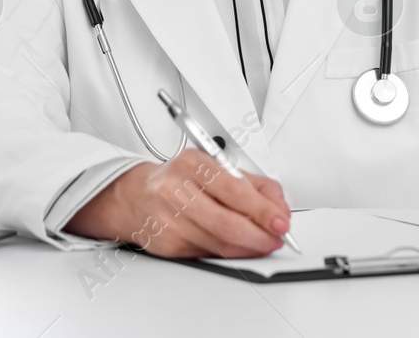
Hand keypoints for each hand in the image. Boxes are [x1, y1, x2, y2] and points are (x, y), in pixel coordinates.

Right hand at [64, 150, 292, 257]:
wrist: (137, 195)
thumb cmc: (179, 179)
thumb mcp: (213, 167)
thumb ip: (251, 183)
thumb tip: (279, 206)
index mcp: (192, 165)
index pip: (234, 190)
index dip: (262, 210)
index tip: (281, 221)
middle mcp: (176, 191)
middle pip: (227, 223)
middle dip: (260, 236)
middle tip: (277, 239)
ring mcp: (169, 220)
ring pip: (220, 243)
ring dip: (249, 248)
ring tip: (263, 243)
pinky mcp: (167, 245)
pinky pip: (208, 254)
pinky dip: (229, 253)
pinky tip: (238, 247)